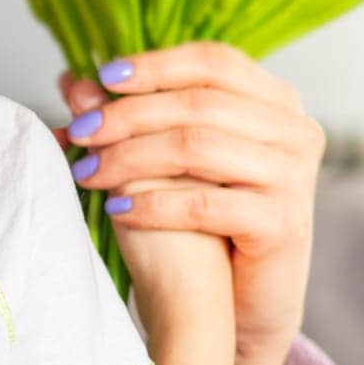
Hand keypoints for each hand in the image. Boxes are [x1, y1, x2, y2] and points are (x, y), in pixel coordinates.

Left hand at [54, 42, 324, 364]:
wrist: (239, 302)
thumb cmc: (203, 223)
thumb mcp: (167, 162)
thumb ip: (128, 117)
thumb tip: (69, 82)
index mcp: (275, 101)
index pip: (214, 62)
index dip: (156, 65)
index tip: (102, 78)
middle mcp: (294, 131)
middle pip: (198, 103)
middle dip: (127, 115)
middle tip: (79, 130)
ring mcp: (293, 176)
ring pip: (196, 146)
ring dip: (129, 157)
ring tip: (86, 171)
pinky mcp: (282, 223)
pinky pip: (204, 203)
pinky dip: (151, 204)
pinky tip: (115, 210)